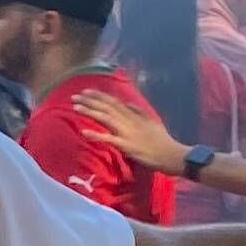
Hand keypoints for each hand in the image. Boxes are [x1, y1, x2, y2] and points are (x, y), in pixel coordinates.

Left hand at [72, 86, 189, 174]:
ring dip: (90, 112)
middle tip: (75, 95)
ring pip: (106, 118)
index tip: (86, 91)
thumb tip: (126, 103)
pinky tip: (84, 132)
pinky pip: (108, 139)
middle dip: (90, 100)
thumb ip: (139, 111)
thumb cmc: (161, 139)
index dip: (99, 96)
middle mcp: (129, 121)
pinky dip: (96, 135)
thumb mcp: (152, 121)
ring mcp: (127, 132)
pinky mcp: (126, 145)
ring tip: (76, 107)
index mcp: (134, 115)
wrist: (170, 154)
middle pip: (107, 107)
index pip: (114, 102)